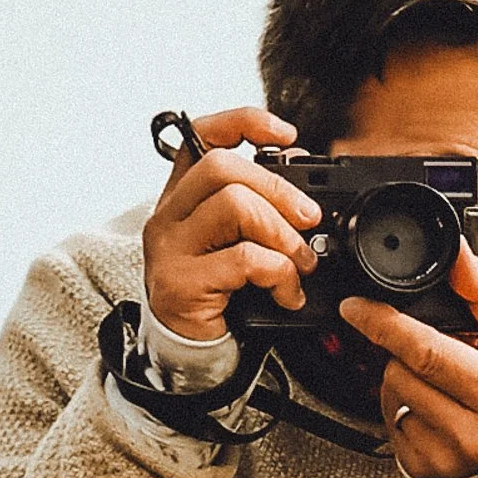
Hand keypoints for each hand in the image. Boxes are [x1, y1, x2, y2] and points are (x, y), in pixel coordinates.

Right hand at [141, 108, 323, 340]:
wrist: (192, 355)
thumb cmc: (219, 296)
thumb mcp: (238, 242)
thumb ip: (258, 209)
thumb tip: (302, 180)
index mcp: (182, 197)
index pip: (201, 135)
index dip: (244, 122)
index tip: (285, 134)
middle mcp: (169, 216)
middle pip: (221, 167)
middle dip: (278, 189)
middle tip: (308, 218)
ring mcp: (170, 249)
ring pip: (232, 206)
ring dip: (282, 233)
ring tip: (300, 262)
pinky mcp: (181, 283)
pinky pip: (243, 259)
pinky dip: (278, 273)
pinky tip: (286, 291)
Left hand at [341, 241, 477, 477]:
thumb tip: (457, 256)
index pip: (426, 352)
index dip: (385, 324)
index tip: (356, 307)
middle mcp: (469, 433)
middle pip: (400, 373)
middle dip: (405, 354)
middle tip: (435, 354)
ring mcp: (444, 457)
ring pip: (390, 398)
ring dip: (404, 381)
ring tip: (441, 385)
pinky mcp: (424, 470)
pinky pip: (390, 426)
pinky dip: (404, 410)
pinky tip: (435, 410)